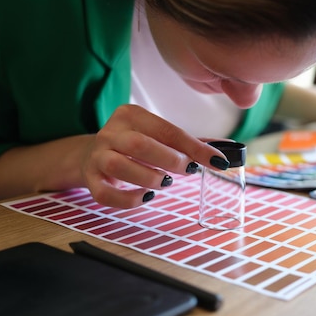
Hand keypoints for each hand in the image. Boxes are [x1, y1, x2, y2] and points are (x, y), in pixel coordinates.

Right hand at [82, 104, 229, 207]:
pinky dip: (128, 199)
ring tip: (164, 183)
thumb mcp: (158, 137)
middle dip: (170, 160)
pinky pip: (105, 193)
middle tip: (186, 170)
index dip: (196, 147)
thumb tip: (226, 151)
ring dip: (149, 178)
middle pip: (140, 144)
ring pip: (120, 166)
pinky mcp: (90, 179)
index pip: (167, 129)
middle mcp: (111, 132)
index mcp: (131, 115)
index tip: (218, 161)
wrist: (89, 156)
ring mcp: (97, 155)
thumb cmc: (134, 147)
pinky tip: (145, 197)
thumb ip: (189, 143)